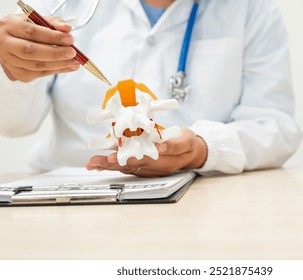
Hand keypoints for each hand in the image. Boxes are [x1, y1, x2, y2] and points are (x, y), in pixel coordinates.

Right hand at [0, 14, 79, 82]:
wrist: (7, 43)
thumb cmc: (24, 30)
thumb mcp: (36, 21)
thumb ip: (52, 23)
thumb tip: (67, 28)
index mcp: (10, 26)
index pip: (32, 32)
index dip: (52, 37)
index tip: (69, 39)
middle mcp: (7, 44)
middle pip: (32, 51)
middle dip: (56, 53)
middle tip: (73, 52)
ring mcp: (11, 61)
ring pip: (37, 65)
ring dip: (59, 65)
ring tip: (75, 62)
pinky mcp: (19, 74)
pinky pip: (40, 74)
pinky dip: (57, 71)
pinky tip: (68, 67)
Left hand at [86, 128, 207, 176]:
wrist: (191, 153)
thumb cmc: (187, 144)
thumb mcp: (186, 140)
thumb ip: (175, 144)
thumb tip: (161, 146)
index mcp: (166, 161)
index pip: (145, 160)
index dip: (130, 158)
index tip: (116, 156)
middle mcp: (155, 168)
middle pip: (132, 166)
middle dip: (113, 164)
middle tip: (98, 161)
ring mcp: (148, 170)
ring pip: (126, 168)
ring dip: (109, 166)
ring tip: (93, 163)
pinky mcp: (143, 168)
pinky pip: (127, 167)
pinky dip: (113, 165)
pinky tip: (101, 163)